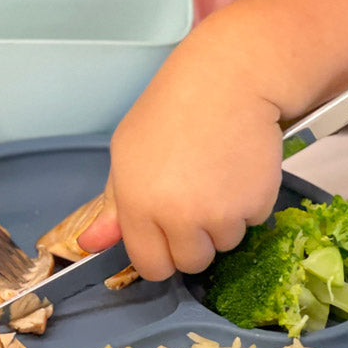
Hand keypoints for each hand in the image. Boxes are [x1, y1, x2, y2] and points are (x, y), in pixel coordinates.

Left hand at [78, 30, 283, 280]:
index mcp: (138, 206)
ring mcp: (219, 215)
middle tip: (196, 200)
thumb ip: (113, 205)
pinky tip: (239, 169)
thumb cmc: (171, 110)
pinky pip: (252, 222)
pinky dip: (249, 204)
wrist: (227, 81)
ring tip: (218, 176)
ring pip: (224, 244)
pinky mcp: (255, 205)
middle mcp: (177, 217)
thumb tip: (92, 244)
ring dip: (224, 222)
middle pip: (191, 263)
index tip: (167, 237)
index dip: (161, 254)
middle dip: (194, 241)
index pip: (151, 266)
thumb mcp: (126, 152)